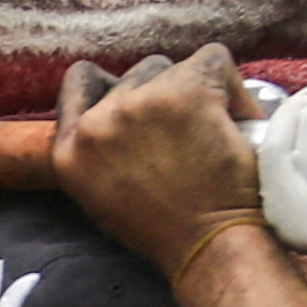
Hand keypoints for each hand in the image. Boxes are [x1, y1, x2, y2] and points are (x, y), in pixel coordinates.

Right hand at [49, 48, 267, 272]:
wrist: (211, 246)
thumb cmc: (167, 232)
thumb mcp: (102, 196)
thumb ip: (98, 150)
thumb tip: (118, 113)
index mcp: (70, 150)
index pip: (80, 82)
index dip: (112, 87)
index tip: (140, 105)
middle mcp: (98, 122)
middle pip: (133, 75)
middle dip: (160, 95)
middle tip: (186, 134)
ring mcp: (140, 103)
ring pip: (169, 67)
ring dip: (191, 89)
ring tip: (211, 131)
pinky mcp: (185, 91)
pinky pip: (212, 60)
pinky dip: (231, 85)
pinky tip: (236, 121)